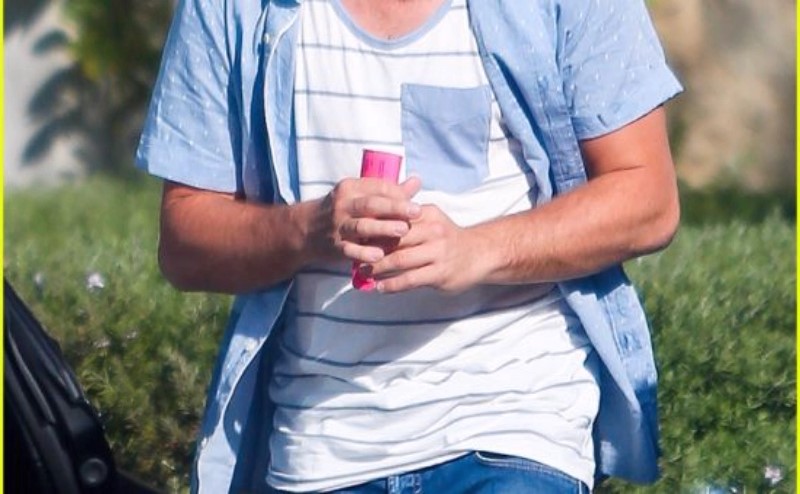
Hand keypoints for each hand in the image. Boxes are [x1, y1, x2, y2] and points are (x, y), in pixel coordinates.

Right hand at [307, 176, 421, 263]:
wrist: (306, 230)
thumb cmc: (341, 211)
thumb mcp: (359, 196)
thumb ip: (388, 191)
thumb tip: (417, 182)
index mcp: (350, 188)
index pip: (377, 187)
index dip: (398, 194)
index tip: (415, 202)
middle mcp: (342, 204)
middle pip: (371, 204)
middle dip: (395, 207)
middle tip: (416, 212)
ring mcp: (337, 226)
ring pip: (362, 226)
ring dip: (383, 228)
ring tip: (403, 230)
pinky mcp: (334, 246)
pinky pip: (349, 249)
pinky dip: (363, 253)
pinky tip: (378, 256)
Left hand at [365, 204, 489, 293]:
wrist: (480, 254)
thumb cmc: (447, 238)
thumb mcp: (431, 220)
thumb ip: (406, 219)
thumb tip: (371, 224)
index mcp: (427, 214)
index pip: (394, 217)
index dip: (372, 226)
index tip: (355, 235)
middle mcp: (433, 230)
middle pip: (394, 238)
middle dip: (371, 248)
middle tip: (353, 255)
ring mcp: (438, 252)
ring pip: (399, 260)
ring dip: (377, 268)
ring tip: (362, 273)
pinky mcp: (440, 272)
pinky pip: (410, 279)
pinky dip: (391, 284)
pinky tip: (380, 287)